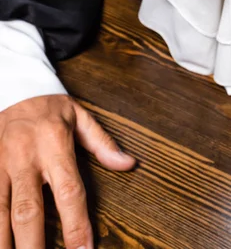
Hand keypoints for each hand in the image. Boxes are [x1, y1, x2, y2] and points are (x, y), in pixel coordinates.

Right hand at [0, 94, 134, 247]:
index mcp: (55, 145)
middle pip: (28, 209)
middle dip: (32, 244)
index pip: (69, 191)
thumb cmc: (50, 107)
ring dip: (5, 241)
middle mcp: (25, 158)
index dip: (76, 224)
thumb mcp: (80, 116)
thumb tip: (128, 164)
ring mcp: (0, 164)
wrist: (14, 87)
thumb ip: (102, 143)